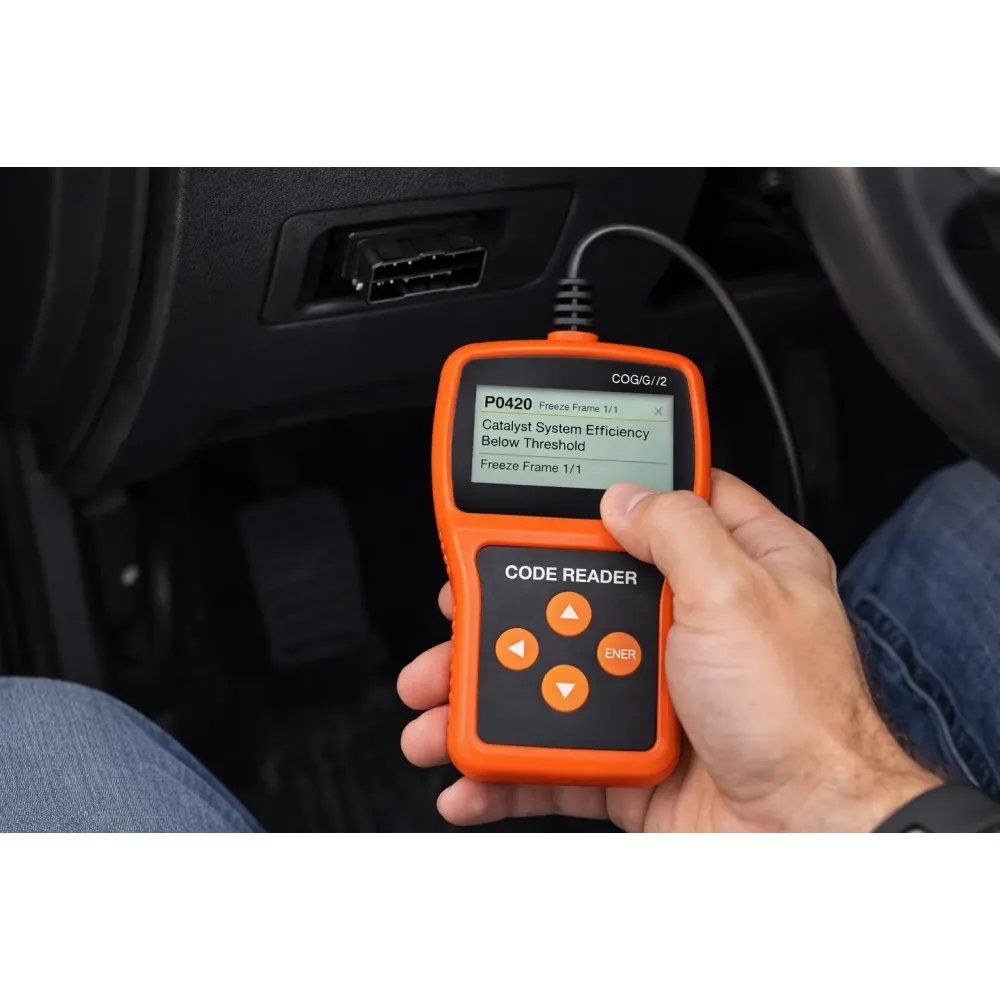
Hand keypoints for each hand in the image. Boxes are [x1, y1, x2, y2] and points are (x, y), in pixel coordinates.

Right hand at [398, 469, 938, 830]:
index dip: (596, 499)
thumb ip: (677, 531)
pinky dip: (506, 766)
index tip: (537, 499)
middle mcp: (689, 624)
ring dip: (485, 695)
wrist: (811, 839)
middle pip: (575, 596)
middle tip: (451, 619)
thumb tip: (623, 496)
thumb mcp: (737, 596)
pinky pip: (554, 752)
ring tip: (432, 714)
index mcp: (733, 568)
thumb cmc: (803, 720)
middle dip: (501, 613)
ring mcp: (654, 691)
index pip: (657, 508)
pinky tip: (471, 774)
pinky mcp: (629, 752)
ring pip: (553, 675)